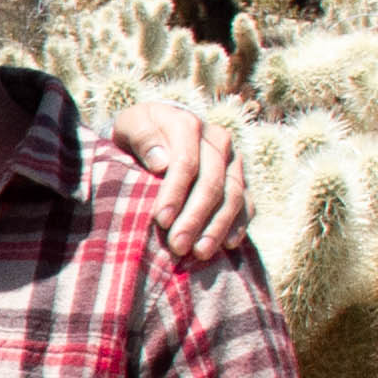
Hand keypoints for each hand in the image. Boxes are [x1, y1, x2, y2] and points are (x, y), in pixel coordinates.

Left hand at [112, 94, 251, 261]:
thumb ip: (143, 138)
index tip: (161, 220)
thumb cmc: (138, 132)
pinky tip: (229, 245)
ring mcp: (232, 161)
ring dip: (218, 226)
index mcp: (189, 125)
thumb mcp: (130, 125)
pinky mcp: (240, 179)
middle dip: (195, 217)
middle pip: (212, 183)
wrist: (159, 127)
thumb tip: (161, 163)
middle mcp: (217, 141)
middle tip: (178, 245)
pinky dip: (239, 224)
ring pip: (233, 196)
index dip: (175, 193)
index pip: (186, 162)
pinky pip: (247, 203)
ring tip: (201, 252)